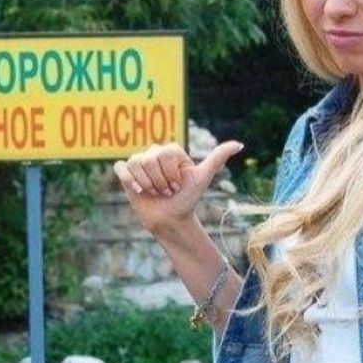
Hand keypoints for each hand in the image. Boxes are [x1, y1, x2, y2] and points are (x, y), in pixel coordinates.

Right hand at [113, 141, 243, 235]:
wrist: (171, 219)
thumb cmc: (187, 199)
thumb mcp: (202, 177)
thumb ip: (218, 158)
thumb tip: (240, 143)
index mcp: (170, 151)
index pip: (164, 153)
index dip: (171, 173)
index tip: (177, 185)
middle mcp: (154, 153)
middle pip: (149, 159)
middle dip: (159, 181)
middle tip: (166, 192)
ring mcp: (139, 162)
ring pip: (135, 164)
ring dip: (147, 184)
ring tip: (155, 193)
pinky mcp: (126, 173)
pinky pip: (121, 168)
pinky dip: (130, 180)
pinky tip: (139, 190)